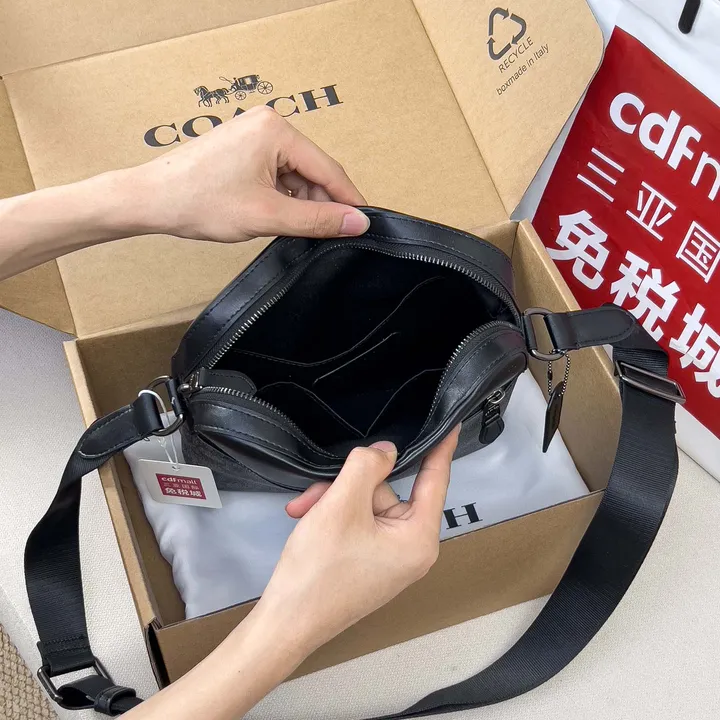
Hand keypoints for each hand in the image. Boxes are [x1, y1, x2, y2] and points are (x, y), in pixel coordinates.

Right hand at [123, 430, 458, 719]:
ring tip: (304, 512)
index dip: (441, 448)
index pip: (435, 481)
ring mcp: (388, 558)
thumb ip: (367, 466)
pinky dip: (332, 517)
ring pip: (365, 504)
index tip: (451, 422)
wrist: (284, 625)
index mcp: (418, 539)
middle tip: (315, 495)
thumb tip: (387, 451)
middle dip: (347, 486)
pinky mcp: (368, 562)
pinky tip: (307, 520)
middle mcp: (410, 549)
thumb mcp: (342, 504)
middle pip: (386, 491)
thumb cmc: (319, 568)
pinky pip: (357, 523)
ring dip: (332, 501)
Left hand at [125, 105, 369, 241]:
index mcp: (277, 129)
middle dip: (321, 204)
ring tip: (293, 230)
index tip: (364, 225)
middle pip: (313, 171)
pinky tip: (277, 218)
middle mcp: (268, 124)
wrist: (150, 200)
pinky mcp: (243, 148)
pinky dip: (283, 198)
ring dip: (301, 204)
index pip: (329, 169)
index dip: (349, 201)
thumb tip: (357, 223)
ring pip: (295, 176)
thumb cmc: (199, 201)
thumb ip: (317, 220)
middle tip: (327, 236)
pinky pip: (277, 174)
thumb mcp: (267, 215)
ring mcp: (253, 134)